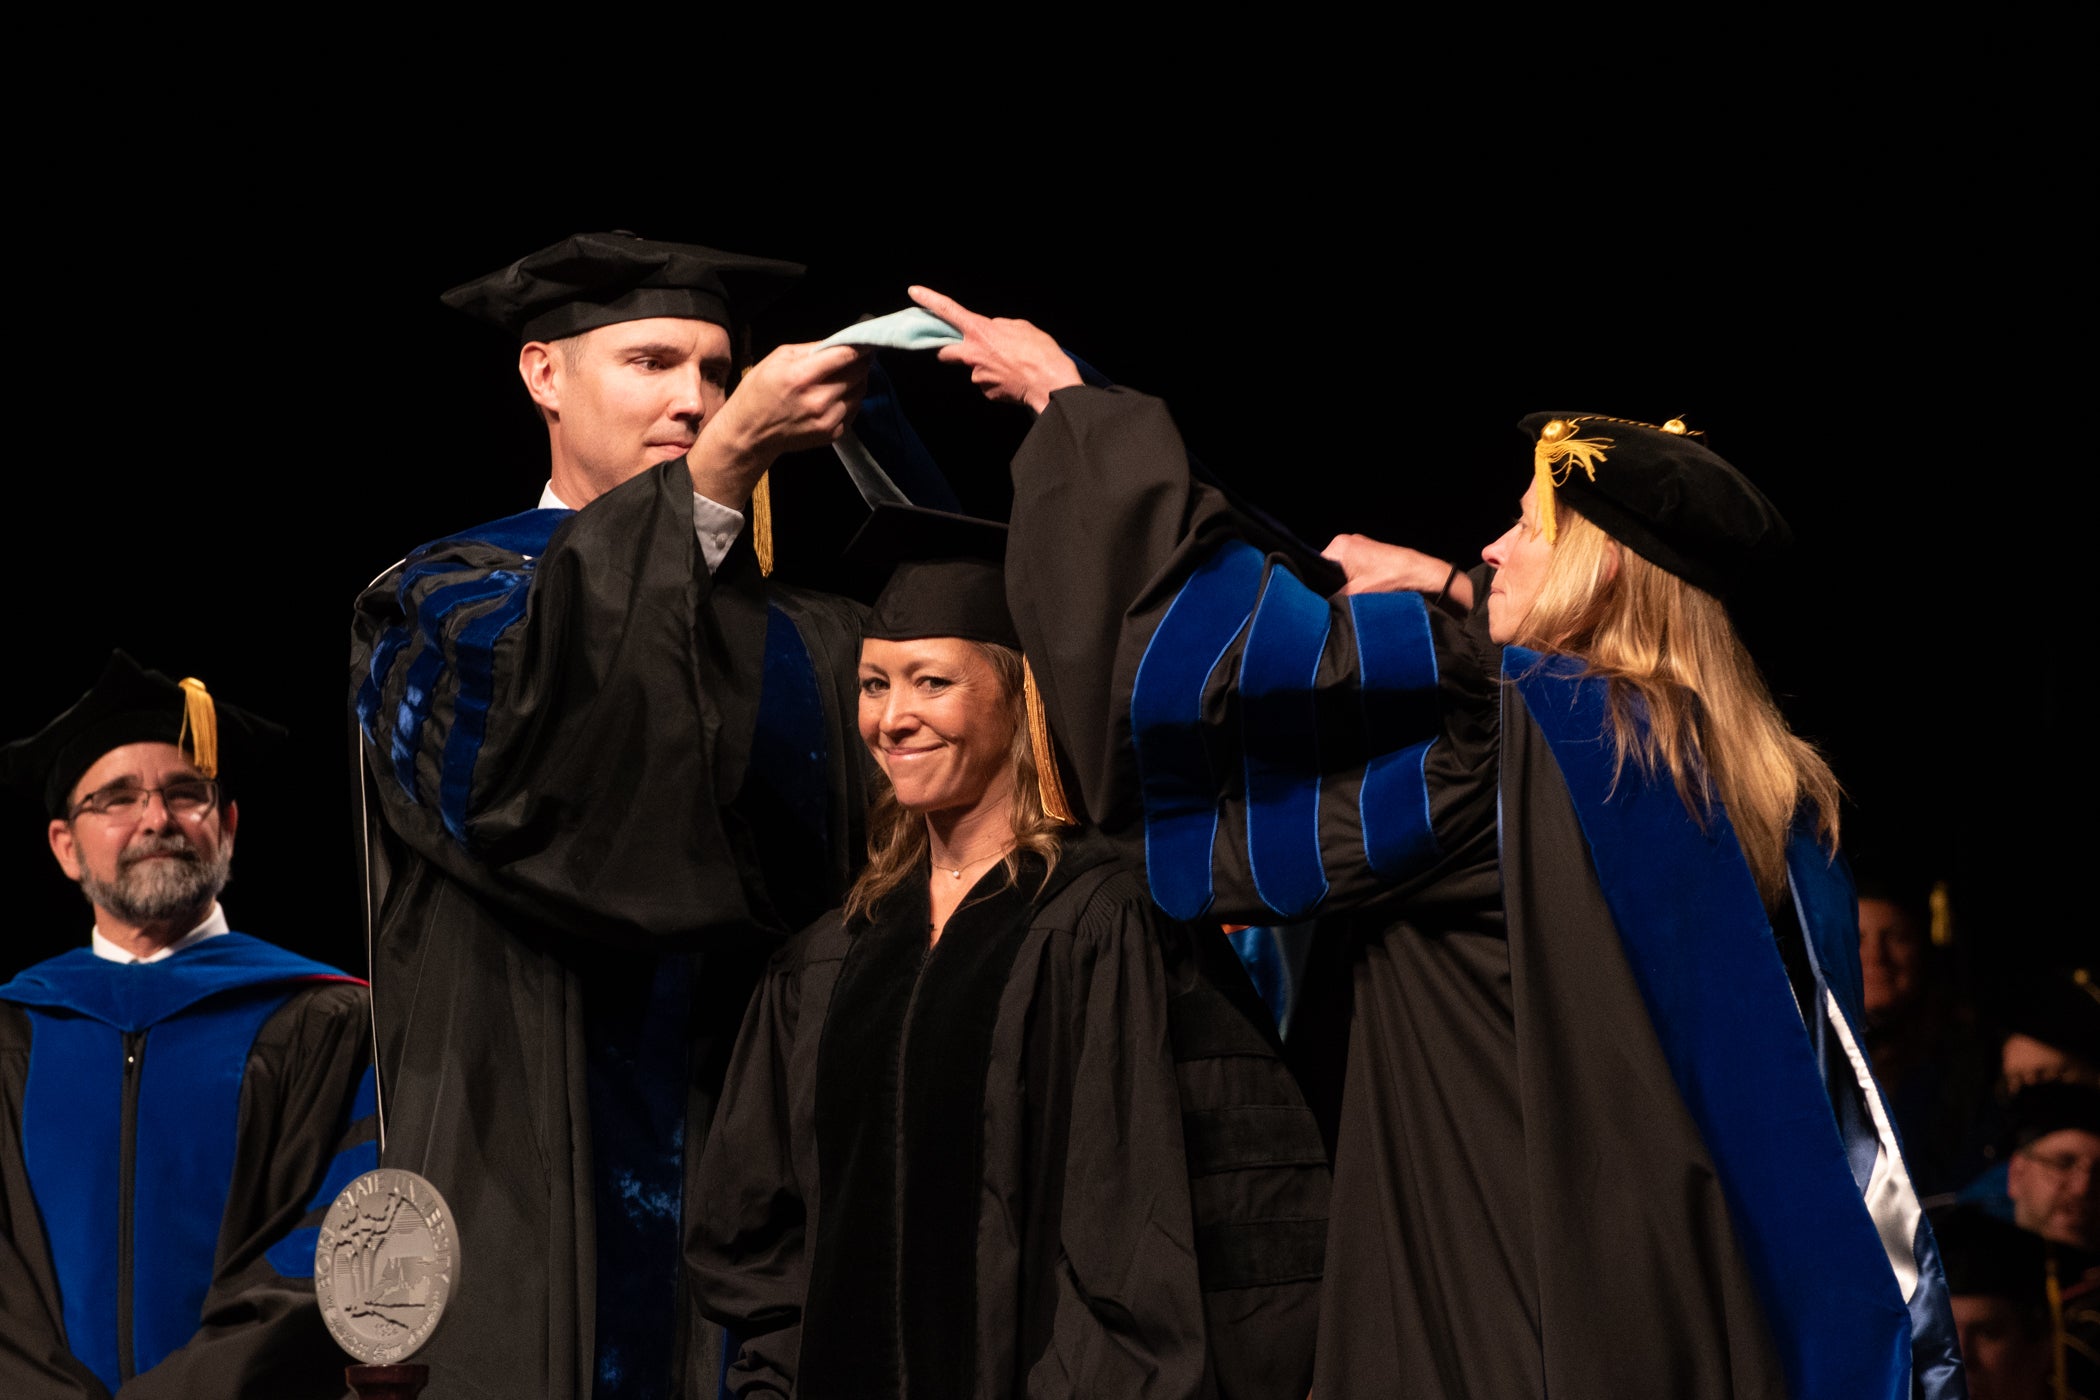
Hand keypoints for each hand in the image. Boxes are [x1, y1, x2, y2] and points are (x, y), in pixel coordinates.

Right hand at [691, 342, 869, 506]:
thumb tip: (837, 344)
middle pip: (857, 374)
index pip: (843, 356)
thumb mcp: (776, 359)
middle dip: (860, 362)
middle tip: (858, 356)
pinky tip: (836, 396)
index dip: (859, 346)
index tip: (866, 341)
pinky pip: (853, 411)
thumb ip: (809, 349)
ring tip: (845, 376)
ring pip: (859, 393)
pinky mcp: (831, 434)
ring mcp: (827, 420)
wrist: (750, 434)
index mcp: (801, 377)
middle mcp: (818, 400)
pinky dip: (849, 400)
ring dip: (857, 381)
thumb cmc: (758, 392)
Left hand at [909, 285, 1080, 412]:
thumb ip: (1000, 326)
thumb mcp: (1021, 326)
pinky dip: (998, 380)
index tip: (914, 292)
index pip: (948, 311)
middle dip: (950, 351)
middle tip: (967, 349)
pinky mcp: (987, 393)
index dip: (929, 299)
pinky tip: (1014, 378)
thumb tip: (993, 330)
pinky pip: (988, 384)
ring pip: (975, 369)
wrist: (1051, 384)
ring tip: (1011, 364)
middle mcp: (973, 355)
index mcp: (980, 331)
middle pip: (946, 352)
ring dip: (987, 366)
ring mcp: (978, 376)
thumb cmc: (1040, 352)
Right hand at [1321, 534, 1470, 604]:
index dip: (1317, 584)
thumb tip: (1320, 607)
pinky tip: (1362, 592)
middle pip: (1327, 569)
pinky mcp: (1371, 554)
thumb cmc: (1391, 578)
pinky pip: (1353, 570)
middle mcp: (1347, 542)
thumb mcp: (1355, 593)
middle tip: (1337, 599)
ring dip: (1345, 584)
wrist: (1421, 575)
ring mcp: (1360, 547)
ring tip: (1352, 596)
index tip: (1320, 599)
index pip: (1315, 566)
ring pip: (1341, 571)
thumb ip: (1333, 598)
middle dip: (1331, 584)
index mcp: (1339, 545)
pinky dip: (1356, 581)